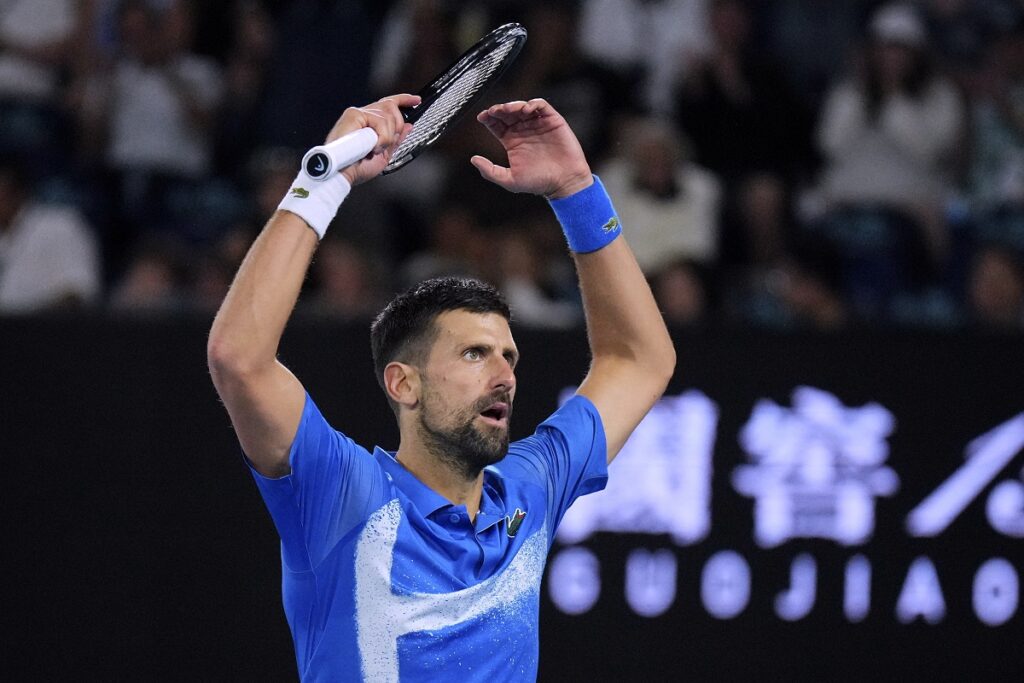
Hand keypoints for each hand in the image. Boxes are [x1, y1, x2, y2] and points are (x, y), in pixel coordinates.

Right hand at [326, 93, 420, 184]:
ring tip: (374, 150)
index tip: (416, 101)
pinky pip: (379, 121)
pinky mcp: (354, 114)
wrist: (343, 174)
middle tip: (386, 145)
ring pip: (388, 116)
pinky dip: (381, 138)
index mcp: (369, 122)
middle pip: (391, 107)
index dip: (403, 100)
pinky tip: (372, 147)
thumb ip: (396, 139)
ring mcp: (358, 113)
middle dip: (396, 126)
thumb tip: (409, 126)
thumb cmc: (358, 167)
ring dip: (386, 138)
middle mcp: (363, 114)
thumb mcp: (384, 154)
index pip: (388, 103)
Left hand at [471, 99, 591, 198]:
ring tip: (508, 109)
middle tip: (494, 111)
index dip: (488, 118)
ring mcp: (538, 124)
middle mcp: (523, 130)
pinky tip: (526, 110)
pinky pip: (541, 106)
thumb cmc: (538, 183)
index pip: (496, 124)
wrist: (564, 182)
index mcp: (511, 141)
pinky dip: (533, 104)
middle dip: (499, 109)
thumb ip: (490, 171)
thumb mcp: (510, 180)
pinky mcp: (552, 120)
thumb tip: (473, 159)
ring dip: (514, 105)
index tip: (482, 117)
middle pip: (507, 113)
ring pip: (522, 106)